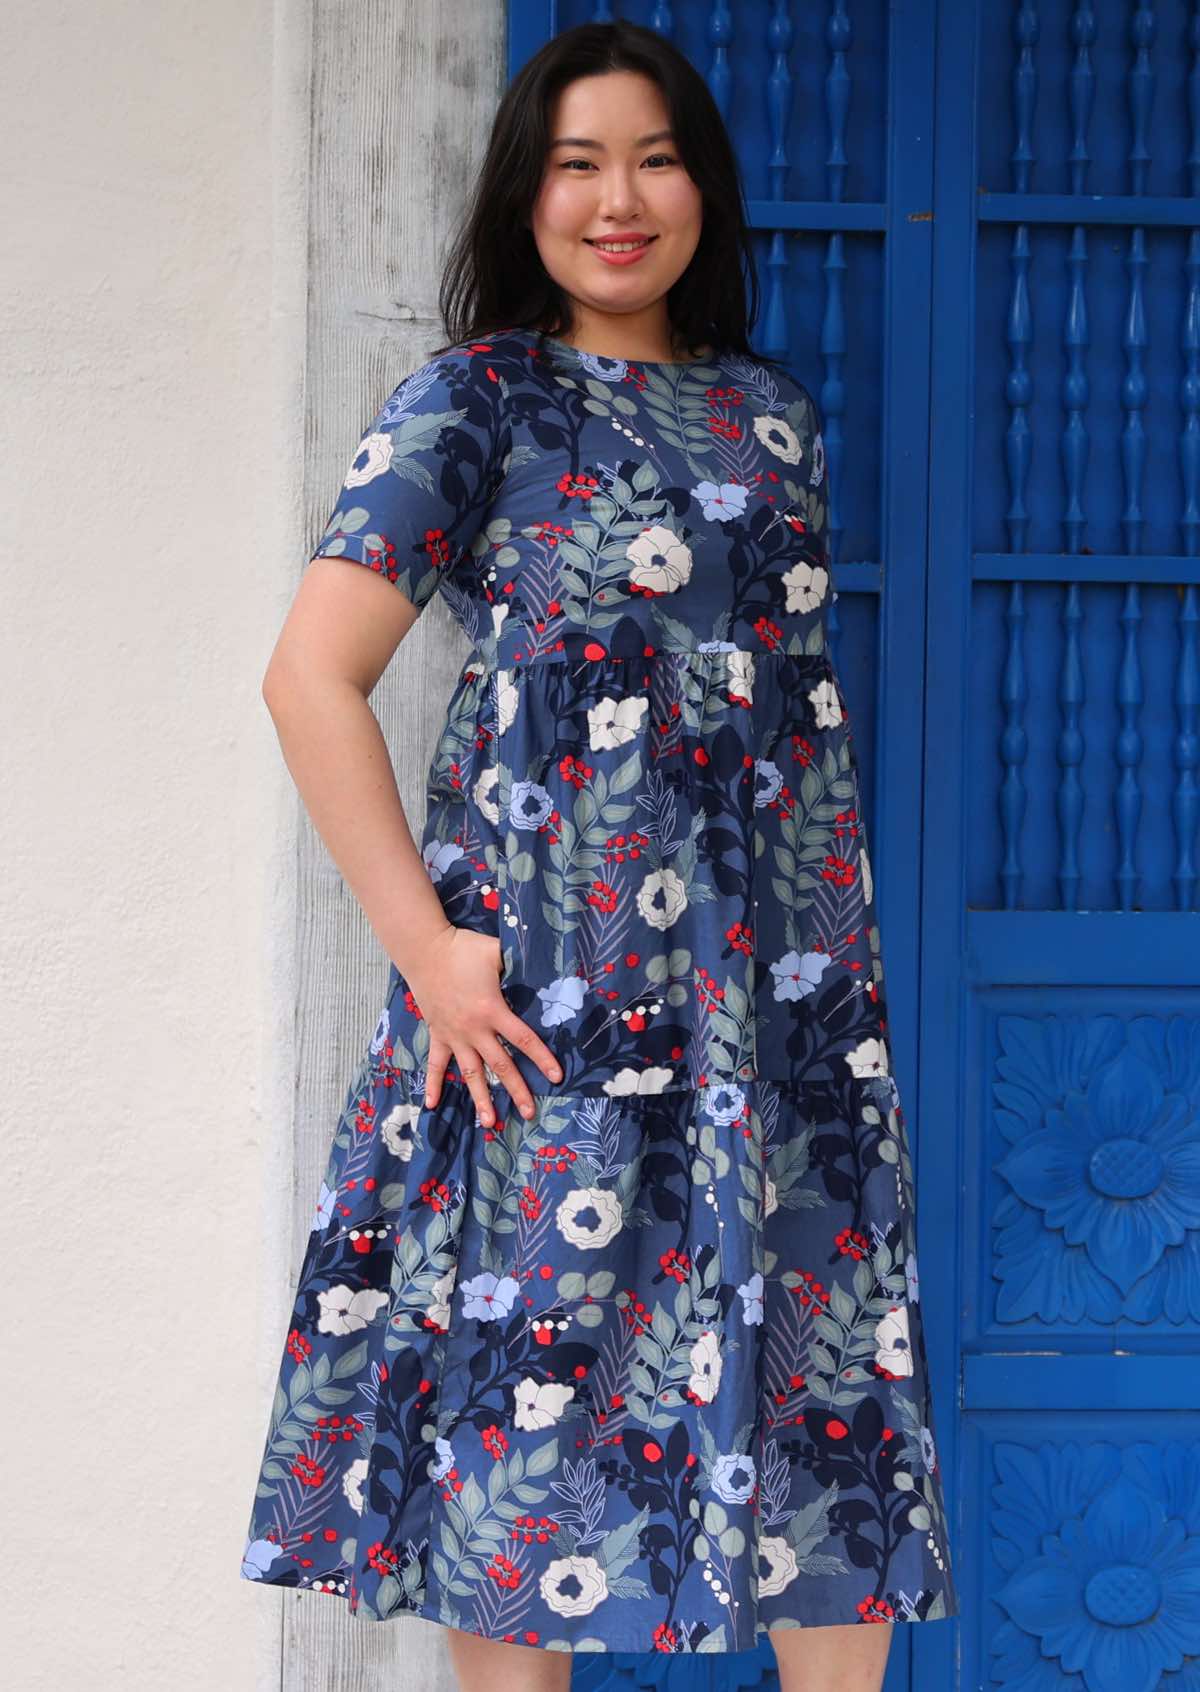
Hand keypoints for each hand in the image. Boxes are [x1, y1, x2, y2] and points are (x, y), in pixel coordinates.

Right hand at [404, 926, 561, 1123]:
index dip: (541, 1059)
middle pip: (501, 1065)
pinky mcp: (437, 1034)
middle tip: (530, 1113)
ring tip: (490, 1123)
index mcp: (492, 1011)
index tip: (556, 1077)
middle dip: (517, 1090)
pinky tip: (432, 1105)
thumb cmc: (463, 949)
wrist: (425, 950)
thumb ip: (518, 963)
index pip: (523, 1040)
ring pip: (470, 1073)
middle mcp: (474, 1030)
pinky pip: (435, 1064)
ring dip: (480, 1098)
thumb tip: (541, 963)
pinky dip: (433, 1084)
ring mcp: (454, 1035)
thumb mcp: (497, 951)